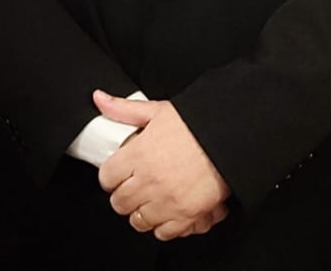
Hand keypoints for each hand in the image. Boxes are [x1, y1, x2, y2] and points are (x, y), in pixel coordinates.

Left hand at [95, 91, 230, 240]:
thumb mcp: (157, 110)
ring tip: (152, 199)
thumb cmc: (197, 124)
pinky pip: (163, 233)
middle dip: (124, 195)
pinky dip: (164, 225)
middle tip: (135, 186)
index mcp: (138, 154)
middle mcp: (149, 181)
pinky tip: (168, 210)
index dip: (112, 176)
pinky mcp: (186, 215)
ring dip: (143, 211)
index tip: (119, 173)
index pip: (107, 178)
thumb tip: (100, 99)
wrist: (230, 137)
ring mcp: (167, 200)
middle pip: (120, 203)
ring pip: (138, 221)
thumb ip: (124, 109)